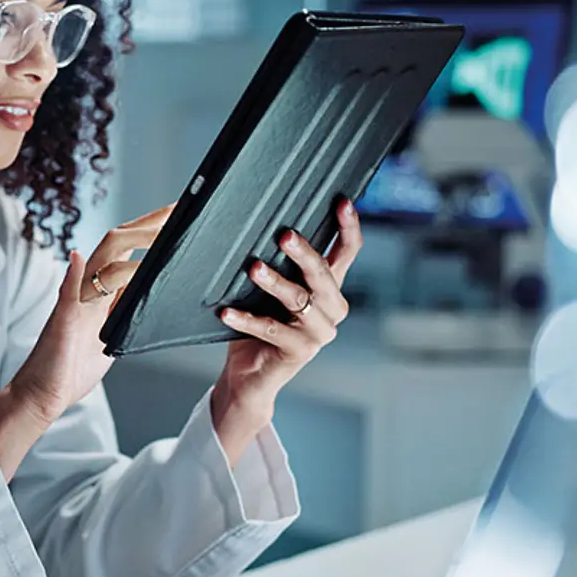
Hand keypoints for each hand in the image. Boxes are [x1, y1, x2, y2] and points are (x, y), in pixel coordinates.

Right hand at [0, 203, 172, 479]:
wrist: (42, 395)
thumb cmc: (72, 369)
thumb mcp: (110, 337)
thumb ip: (123, 313)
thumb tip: (146, 295)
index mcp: (98, 294)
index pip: (126, 252)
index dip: (148, 232)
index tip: (174, 217)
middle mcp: (85, 291)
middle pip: (115, 246)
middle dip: (146, 226)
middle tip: (174, 209)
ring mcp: (72, 304)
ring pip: (98, 263)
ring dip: (127, 244)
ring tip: (155, 232)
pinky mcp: (60, 322)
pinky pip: (65, 295)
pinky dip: (72, 275)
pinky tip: (78, 257)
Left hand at [212, 198, 362, 463]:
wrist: (250, 374)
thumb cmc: (260, 321)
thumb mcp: (272, 289)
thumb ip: (279, 263)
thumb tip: (264, 221)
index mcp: (330, 288)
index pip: (347, 252)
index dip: (349, 227)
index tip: (342, 201)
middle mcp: (331, 309)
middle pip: (323, 275)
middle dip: (305, 254)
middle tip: (285, 235)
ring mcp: (318, 334)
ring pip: (299, 301)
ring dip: (274, 283)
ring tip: (253, 269)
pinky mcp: (299, 353)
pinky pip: (271, 330)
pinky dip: (247, 319)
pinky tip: (227, 311)